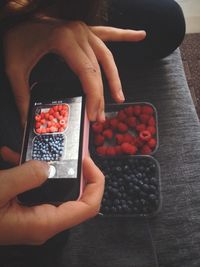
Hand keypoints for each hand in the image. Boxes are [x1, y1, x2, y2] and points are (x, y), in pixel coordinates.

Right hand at [0, 147, 103, 244]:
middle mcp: (46, 222)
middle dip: (78, 171)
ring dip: (53, 168)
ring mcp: (37, 216)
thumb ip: (25, 177)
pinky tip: (14, 156)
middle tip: (71, 150)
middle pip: (78, 197)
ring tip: (42, 148)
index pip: (88, 206)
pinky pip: (39, 189)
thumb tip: (46, 167)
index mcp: (45, 222)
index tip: (87, 161)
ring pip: (59, 190)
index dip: (96, 182)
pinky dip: (32, 171)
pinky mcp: (27, 209)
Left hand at [3, 19, 145, 123]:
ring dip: (115, 78)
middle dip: (101, 96)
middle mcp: (79, 33)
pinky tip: (139, 35)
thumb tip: (25, 122)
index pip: (88, 75)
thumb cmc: (15, 36)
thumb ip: (22, 96)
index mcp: (64, 40)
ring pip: (107, 57)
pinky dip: (124, 35)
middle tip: (100, 116)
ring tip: (119, 96)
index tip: (93, 115)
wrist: (14, 16)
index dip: (94, 97)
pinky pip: (108, 33)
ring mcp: (83, 30)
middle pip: (98, 70)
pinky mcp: (84, 30)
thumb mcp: (15, 68)